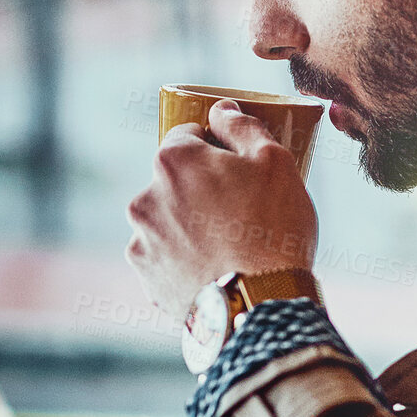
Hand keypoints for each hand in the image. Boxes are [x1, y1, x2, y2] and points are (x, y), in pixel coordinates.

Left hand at [126, 99, 317, 322]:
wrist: (260, 305)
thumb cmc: (273, 227)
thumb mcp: (275, 162)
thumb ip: (243, 127)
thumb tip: (221, 110)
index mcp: (172, 160)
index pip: (187, 136)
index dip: (214, 147)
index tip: (236, 167)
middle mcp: (144, 197)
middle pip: (174, 180)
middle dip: (200, 188)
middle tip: (240, 211)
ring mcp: (141, 241)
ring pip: (168, 220)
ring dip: (189, 225)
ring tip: (228, 247)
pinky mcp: (146, 278)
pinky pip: (165, 258)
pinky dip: (183, 259)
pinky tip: (214, 269)